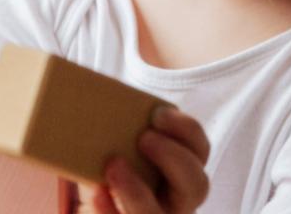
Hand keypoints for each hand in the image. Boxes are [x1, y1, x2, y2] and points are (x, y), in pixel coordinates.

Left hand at [82, 107, 209, 213]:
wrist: (96, 196)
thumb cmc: (115, 158)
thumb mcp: (122, 140)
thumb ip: (121, 123)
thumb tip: (90, 88)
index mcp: (184, 168)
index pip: (200, 149)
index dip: (186, 130)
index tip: (157, 113)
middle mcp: (179, 199)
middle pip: (196, 186)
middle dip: (173, 158)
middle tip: (143, 138)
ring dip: (137, 191)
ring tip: (113, 165)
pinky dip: (110, 210)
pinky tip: (96, 192)